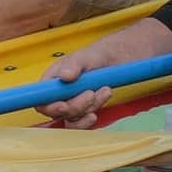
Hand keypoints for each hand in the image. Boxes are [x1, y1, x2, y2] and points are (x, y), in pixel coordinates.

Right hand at [39, 18, 171, 127]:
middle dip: (75, 106)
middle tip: (91, 94)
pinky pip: (83, 121)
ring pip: (72, 118)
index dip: (48, 106)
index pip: (41, 98)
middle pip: (57, 111)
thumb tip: (64, 76)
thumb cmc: (107, 51)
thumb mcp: (91, 54)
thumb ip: (76, 64)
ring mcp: (74, 101)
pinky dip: (92, 116)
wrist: (130, 56)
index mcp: (55, 77)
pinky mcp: (88, 108)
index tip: (64, 106)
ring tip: (104, 92)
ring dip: (87, 109)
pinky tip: (102, 104)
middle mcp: (61, 91)